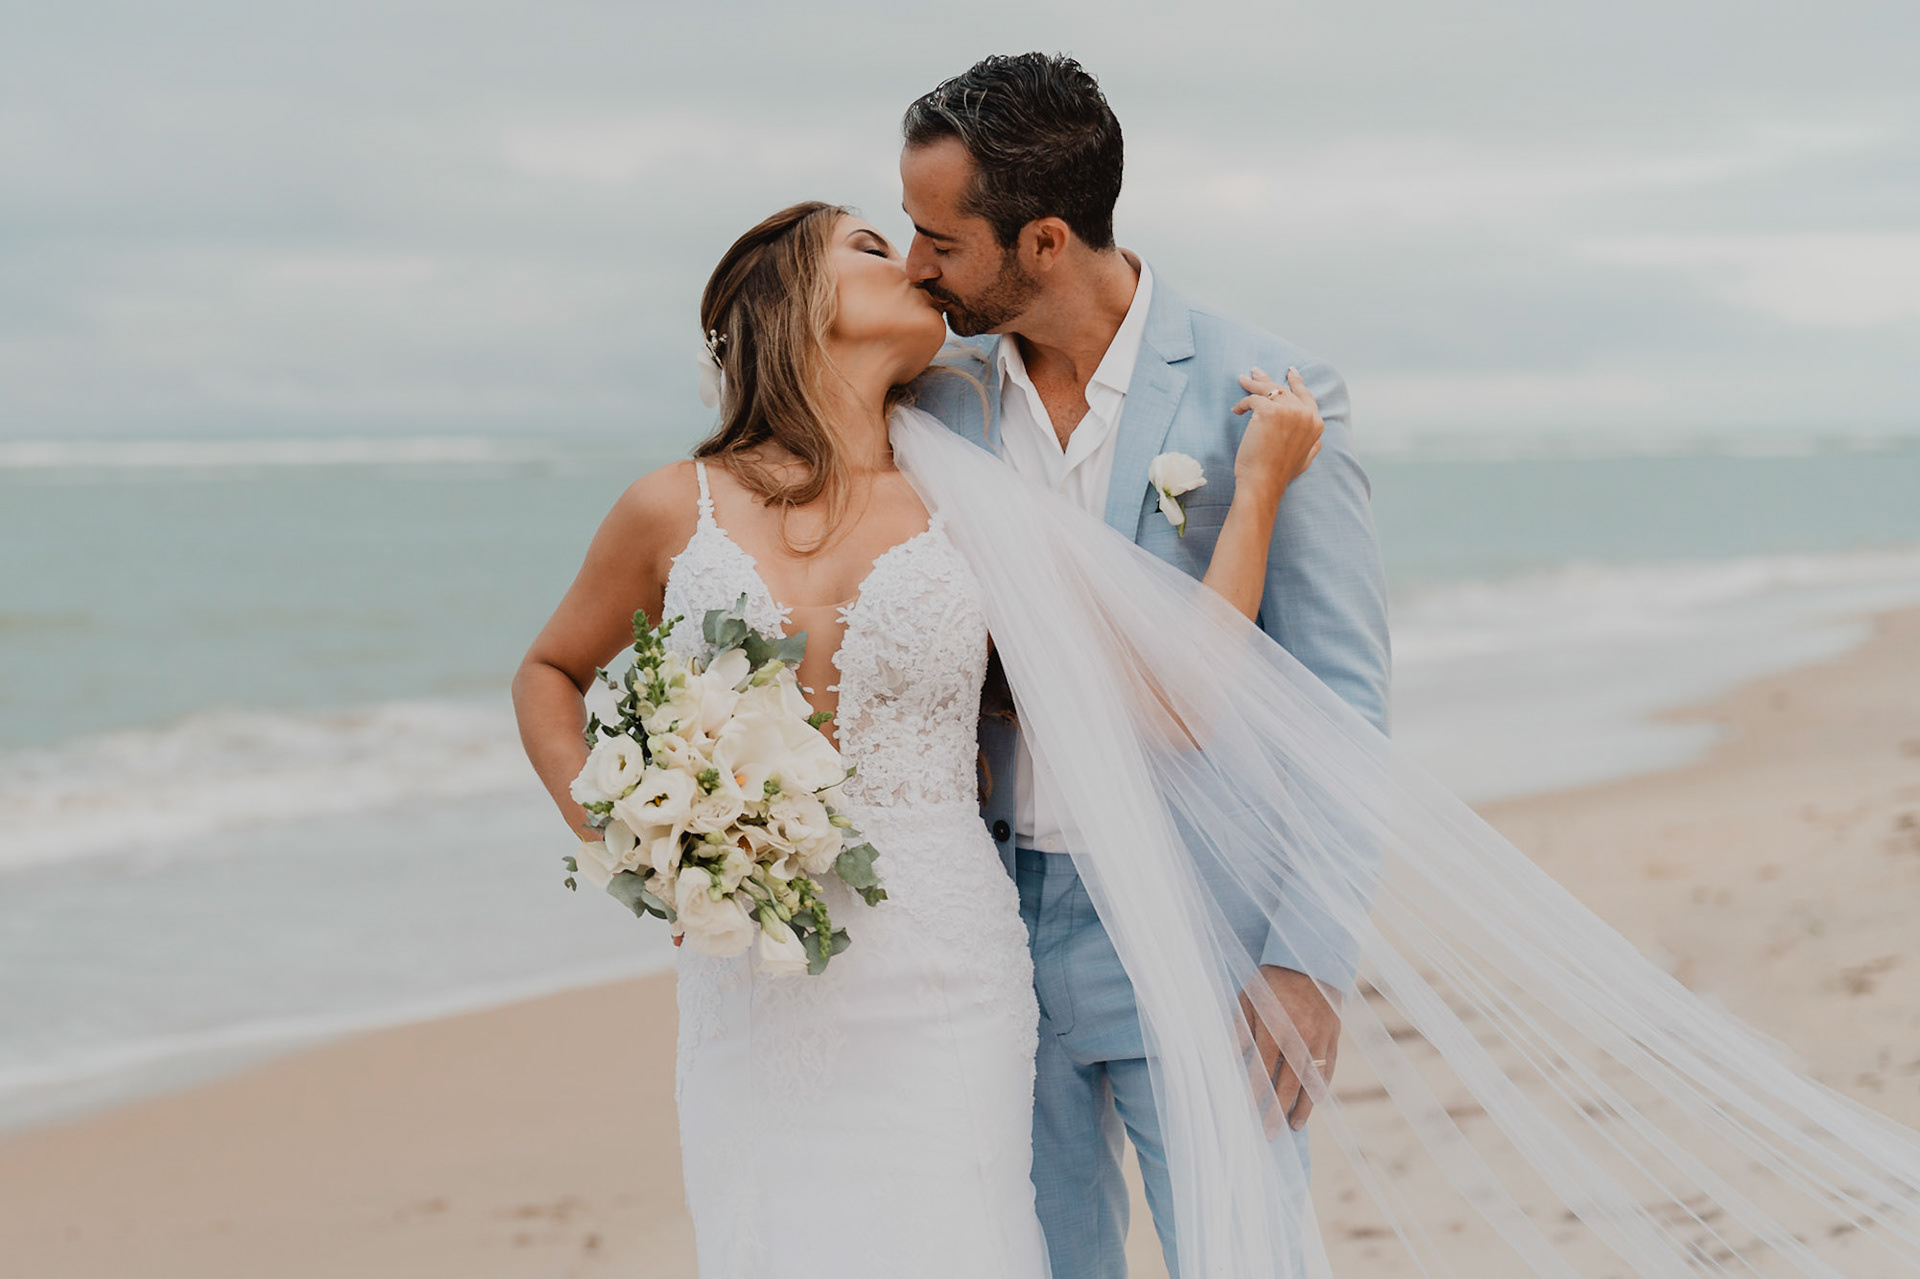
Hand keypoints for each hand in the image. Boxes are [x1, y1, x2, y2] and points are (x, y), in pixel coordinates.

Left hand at [1231, 367, 1323, 505]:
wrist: (1264, 482)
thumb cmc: (1279, 473)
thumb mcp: (1306, 457)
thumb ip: (1313, 442)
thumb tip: (1316, 432)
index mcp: (1316, 424)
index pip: (1306, 396)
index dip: (1297, 383)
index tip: (1290, 372)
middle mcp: (1306, 415)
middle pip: (1284, 390)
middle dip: (1268, 379)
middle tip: (1255, 372)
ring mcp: (1289, 411)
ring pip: (1269, 389)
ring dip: (1253, 384)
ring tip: (1243, 379)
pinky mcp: (1270, 411)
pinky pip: (1253, 399)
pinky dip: (1242, 404)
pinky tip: (1236, 410)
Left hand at [1237, 965, 1340, 1137]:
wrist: (1309, 961)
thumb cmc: (1270, 981)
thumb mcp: (1247, 999)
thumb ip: (1239, 1028)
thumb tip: (1229, 1057)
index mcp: (1273, 1027)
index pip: (1262, 1070)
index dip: (1254, 1094)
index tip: (1246, 1113)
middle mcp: (1298, 1037)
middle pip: (1287, 1083)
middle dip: (1277, 1111)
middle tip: (1269, 1133)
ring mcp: (1319, 1039)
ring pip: (1312, 1082)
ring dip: (1303, 1107)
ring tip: (1293, 1127)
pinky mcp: (1333, 1037)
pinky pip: (1328, 1069)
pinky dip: (1321, 1088)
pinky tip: (1313, 1102)